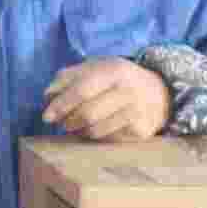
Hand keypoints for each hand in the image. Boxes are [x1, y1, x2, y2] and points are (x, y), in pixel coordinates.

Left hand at [37, 58, 172, 143]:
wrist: (160, 93)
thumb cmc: (118, 79)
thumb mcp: (96, 67)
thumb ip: (68, 77)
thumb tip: (47, 97)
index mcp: (114, 71)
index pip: (82, 90)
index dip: (61, 104)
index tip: (46, 116)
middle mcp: (128, 92)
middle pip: (87, 114)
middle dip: (68, 121)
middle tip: (62, 122)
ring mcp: (136, 114)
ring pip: (95, 131)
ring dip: (79, 131)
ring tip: (77, 125)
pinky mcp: (140, 132)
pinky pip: (107, 140)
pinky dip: (95, 136)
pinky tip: (96, 128)